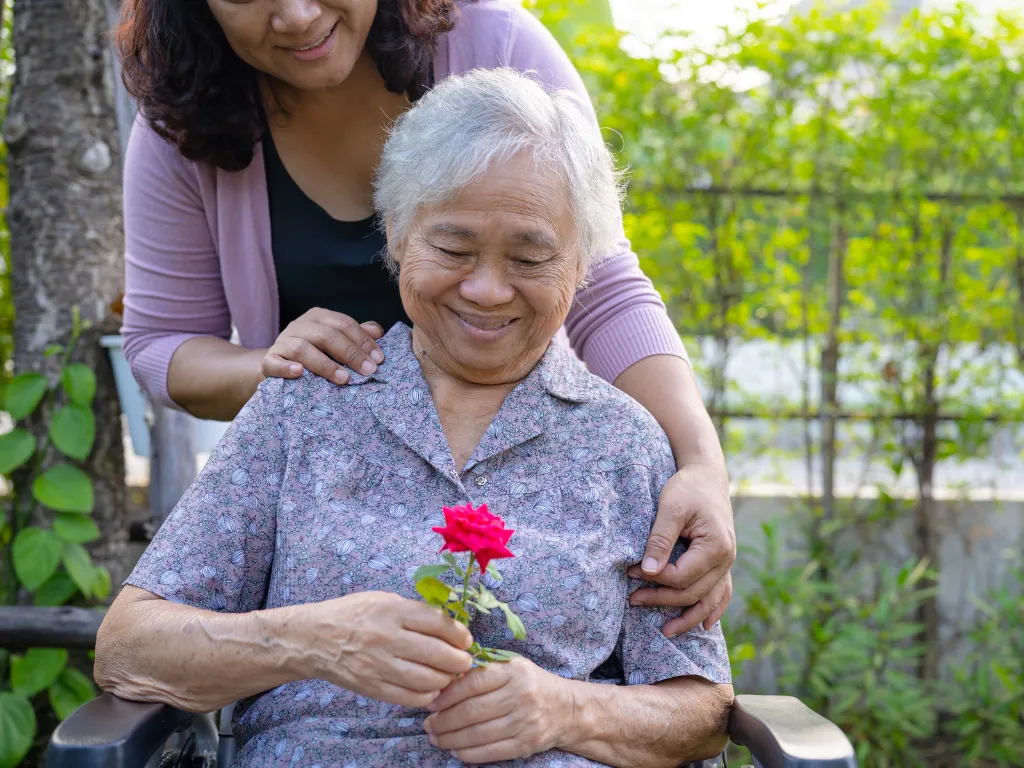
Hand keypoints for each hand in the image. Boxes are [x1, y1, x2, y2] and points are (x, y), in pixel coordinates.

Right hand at [261, 308, 384, 384]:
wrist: (279, 365)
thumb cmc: (316, 353)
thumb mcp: (336, 341)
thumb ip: (356, 335)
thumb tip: (377, 332)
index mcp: (319, 317)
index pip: (344, 324)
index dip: (363, 341)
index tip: (379, 359)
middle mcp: (300, 325)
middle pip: (326, 335)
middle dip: (350, 354)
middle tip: (368, 371)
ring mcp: (283, 342)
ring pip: (303, 348)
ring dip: (325, 364)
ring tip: (343, 379)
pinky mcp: (268, 360)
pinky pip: (274, 362)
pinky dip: (286, 367)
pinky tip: (299, 373)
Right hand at [297, 592, 473, 707]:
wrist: (315, 639)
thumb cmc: (353, 614)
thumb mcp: (384, 600)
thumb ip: (415, 612)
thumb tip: (450, 626)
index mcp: (392, 610)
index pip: (438, 623)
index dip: (459, 633)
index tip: (466, 639)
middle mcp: (386, 637)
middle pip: (438, 653)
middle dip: (460, 660)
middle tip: (465, 661)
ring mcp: (379, 665)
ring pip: (428, 679)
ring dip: (446, 679)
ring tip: (449, 674)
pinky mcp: (373, 687)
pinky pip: (411, 697)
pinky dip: (428, 695)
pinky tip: (431, 688)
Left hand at [424, 657, 572, 763]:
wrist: (566, 708)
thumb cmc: (529, 683)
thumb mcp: (510, 667)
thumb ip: (481, 671)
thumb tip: (443, 684)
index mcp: (513, 671)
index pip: (473, 682)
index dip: (447, 695)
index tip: (430, 703)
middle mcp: (521, 694)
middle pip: (472, 711)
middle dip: (444, 721)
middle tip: (428, 725)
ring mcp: (525, 721)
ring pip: (478, 734)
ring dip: (451, 739)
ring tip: (437, 738)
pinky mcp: (527, 743)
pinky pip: (491, 752)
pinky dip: (469, 754)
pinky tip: (456, 750)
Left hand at [628, 463, 735, 635]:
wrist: (707, 476)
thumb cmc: (688, 487)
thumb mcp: (671, 507)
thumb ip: (660, 540)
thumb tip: (648, 571)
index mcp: (715, 546)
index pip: (682, 576)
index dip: (655, 579)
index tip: (630, 572)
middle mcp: (726, 559)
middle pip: (693, 593)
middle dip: (662, 599)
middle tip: (632, 600)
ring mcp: (727, 563)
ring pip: (709, 600)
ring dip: (687, 617)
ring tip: (665, 632)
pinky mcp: (722, 562)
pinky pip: (721, 593)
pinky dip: (713, 609)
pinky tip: (703, 625)